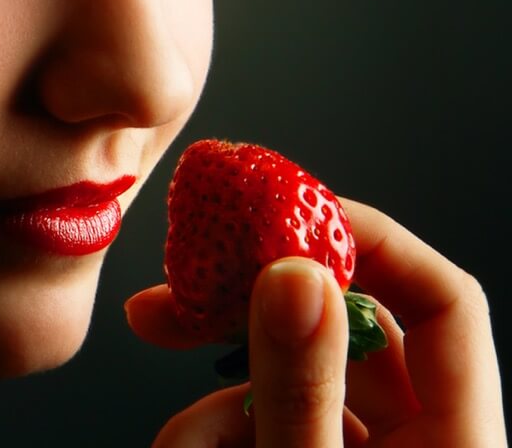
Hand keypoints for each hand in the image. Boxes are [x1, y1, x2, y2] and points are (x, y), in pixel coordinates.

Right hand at [125, 200, 506, 446]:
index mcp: (456, 442)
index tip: (286, 213)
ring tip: (183, 444)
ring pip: (277, 380)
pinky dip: (208, 433)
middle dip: (245, 311)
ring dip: (211, 403)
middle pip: (336, 328)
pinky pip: (251, 423)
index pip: (441, 298)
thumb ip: (305, 388)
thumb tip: (295, 272)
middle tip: (180, 290)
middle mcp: (410, 440)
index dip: (370, 237)